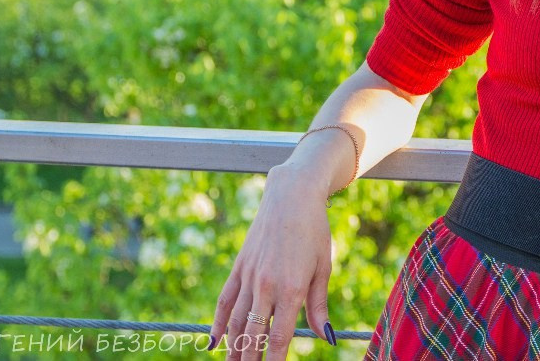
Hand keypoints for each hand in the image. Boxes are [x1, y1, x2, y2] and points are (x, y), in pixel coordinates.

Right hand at [211, 163, 336, 359]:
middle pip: (253, 336)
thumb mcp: (323, 268)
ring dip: (233, 349)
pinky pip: (225, 301)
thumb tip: (325, 338)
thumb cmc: (314, 232)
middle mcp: (267, 286)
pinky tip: (214, 342)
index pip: (279, 339)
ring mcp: (249, 277)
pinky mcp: (239, 267)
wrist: (292, 195)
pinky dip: (218, 323)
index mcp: (292, 289)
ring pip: (236, 322)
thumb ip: (319, 306)